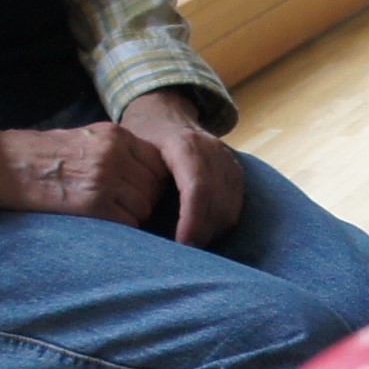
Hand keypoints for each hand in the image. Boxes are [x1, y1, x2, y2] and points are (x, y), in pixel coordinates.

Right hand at [0, 122, 168, 227]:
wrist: (3, 165)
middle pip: (154, 186)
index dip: (152, 178)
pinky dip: (121, 227)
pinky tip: (101, 221)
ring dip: (133, 214)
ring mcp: (105, 179)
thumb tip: (147, 172)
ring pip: (144, 206)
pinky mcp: (94, 205)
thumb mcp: (85, 137)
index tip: (138, 188)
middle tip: (123, 204)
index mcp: (114, 135)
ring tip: (108, 212)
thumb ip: (117, 149)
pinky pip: (128, 222)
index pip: (158, 161)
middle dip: (143, 198)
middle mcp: (114, 154)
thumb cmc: (41, 154)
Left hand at [120, 87, 244, 246]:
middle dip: (201, 233)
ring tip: (190, 247)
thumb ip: (137, 177)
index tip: (181, 245)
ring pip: (229, 208)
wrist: (165, 113)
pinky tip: (202, 234)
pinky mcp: (236, 173)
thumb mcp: (133, 149)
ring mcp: (228, 161)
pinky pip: (235, 207)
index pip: (197, 188)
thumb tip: (134, 221)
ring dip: (212, 232)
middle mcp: (213, 150)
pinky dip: (220, 225)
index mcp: (185, 144)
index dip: (192, 221)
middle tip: (182, 255)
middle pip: (217, 202)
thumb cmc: (144, 137)